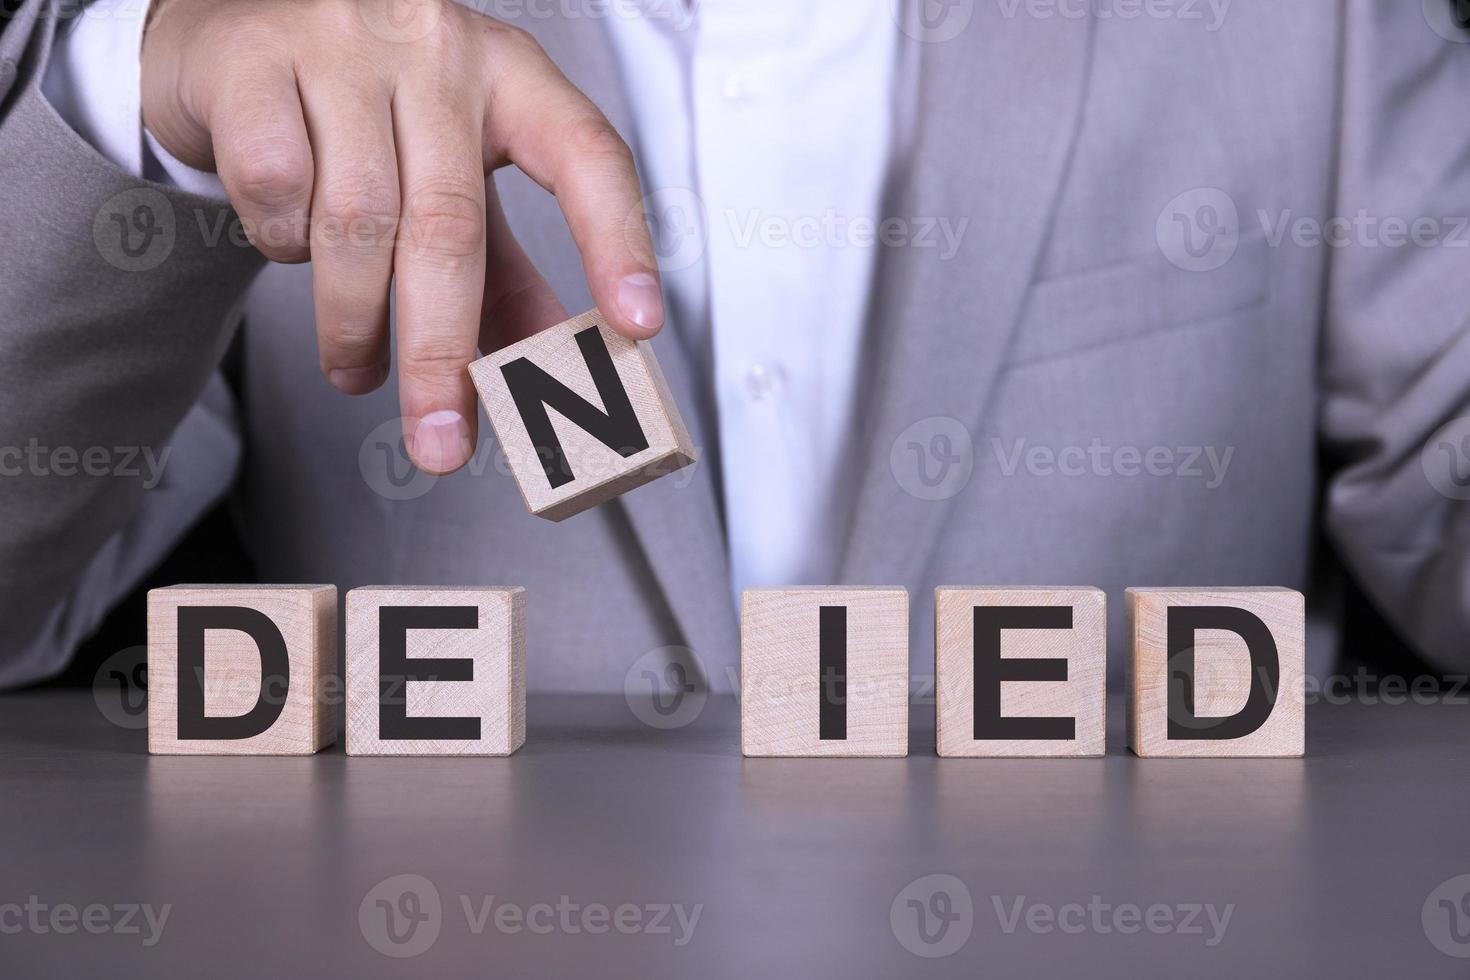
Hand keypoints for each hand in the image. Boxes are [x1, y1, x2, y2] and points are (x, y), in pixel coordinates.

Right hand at [141, 0, 662, 473]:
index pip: (587, 157)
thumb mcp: (454, 170)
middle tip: (439, 436)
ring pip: (356, 220)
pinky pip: (274, 188)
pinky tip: (290, 246)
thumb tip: (540, 361)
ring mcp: (342, 44)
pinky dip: (280, 242)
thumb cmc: (364, 105)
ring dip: (353, 320)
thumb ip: (499, 263)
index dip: (618, 245)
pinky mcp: (252, 59)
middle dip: (442, 354)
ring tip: (355, 366)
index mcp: (509, 74)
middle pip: (452, 226)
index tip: (636, 325)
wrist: (233, 23)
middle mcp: (436, 49)